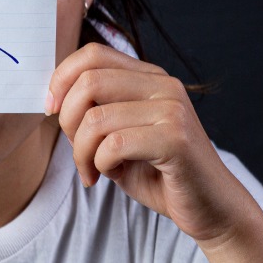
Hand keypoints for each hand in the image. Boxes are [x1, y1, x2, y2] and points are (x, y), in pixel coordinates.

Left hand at [46, 43, 256, 245]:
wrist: (210, 208)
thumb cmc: (160, 175)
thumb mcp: (120, 137)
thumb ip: (95, 114)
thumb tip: (53, 99)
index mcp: (149, 78)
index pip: (93, 54)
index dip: (61, 79)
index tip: (51, 110)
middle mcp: (163, 86)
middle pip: (89, 81)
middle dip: (67, 121)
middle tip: (76, 151)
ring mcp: (172, 110)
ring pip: (95, 119)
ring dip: (81, 153)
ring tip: (92, 171)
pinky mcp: (176, 139)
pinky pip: (114, 145)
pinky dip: (101, 165)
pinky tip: (110, 175)